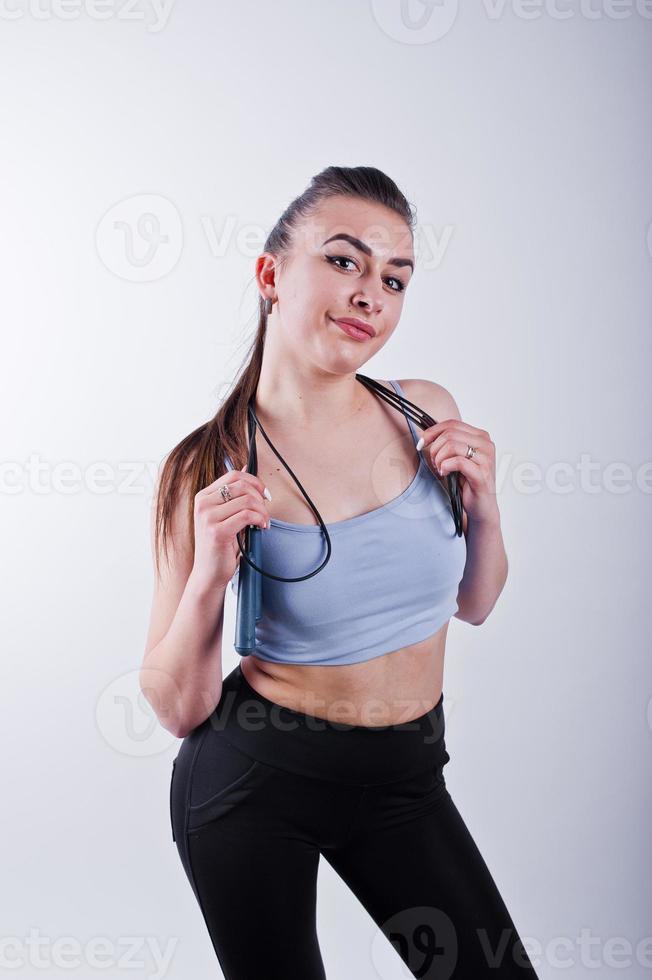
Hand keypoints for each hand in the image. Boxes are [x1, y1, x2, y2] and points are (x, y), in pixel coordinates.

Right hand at [191, 466, 271, 588]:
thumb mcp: (226, 515)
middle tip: (265, 513)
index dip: (254, 481)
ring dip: (262, 512)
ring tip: (263, 523)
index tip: (264, 494)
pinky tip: (261, 528)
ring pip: (247, 500)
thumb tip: (246, 469)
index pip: (233, 475)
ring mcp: (207, 517)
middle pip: (242, 486)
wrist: (209, 573)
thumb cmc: (221, 545)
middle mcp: (203, 504)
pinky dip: (260, 520)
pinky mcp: (216, 531)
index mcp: (203, 497)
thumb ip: (234, 495)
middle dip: (260, 498)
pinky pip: (247, 516)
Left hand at [416, 420, 498, 525]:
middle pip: (450, 433)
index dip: (432, 432)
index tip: (421, 444)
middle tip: (434, 463)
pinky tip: (445, 473)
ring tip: (440, 469)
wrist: (481, 508)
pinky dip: (445, 466)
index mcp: (480, 437)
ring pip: (452, 445)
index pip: (452, 424)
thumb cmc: (467, 483)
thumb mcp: (455, 458)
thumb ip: (446, 444)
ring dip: (439, 458)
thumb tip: (424, 433)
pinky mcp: (482, 474)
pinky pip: (458, 461)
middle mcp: (486, 444)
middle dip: (435, 448)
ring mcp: (486, 459)